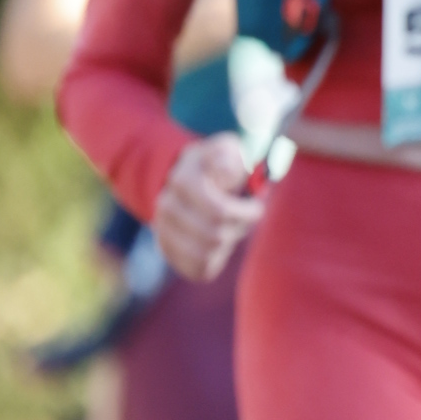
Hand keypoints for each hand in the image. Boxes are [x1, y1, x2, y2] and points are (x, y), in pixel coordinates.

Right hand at [153, 132, 270, 282]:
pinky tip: (220, 244)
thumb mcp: (227, 150)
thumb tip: (226, 172)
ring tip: (232, 229)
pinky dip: (216, 259)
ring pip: (207, 254)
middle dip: (239, 228)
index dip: (247, 214)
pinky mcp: (168, 251)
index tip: (257, 207)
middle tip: (246, 218)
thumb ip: (229, 155)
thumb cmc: (217, 166)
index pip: (220, 211)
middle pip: (215, 235)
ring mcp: (163, 230)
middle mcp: (167, 206)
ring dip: (228, 244)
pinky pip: (198, 269)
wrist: (187, 181)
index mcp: (182, 180)